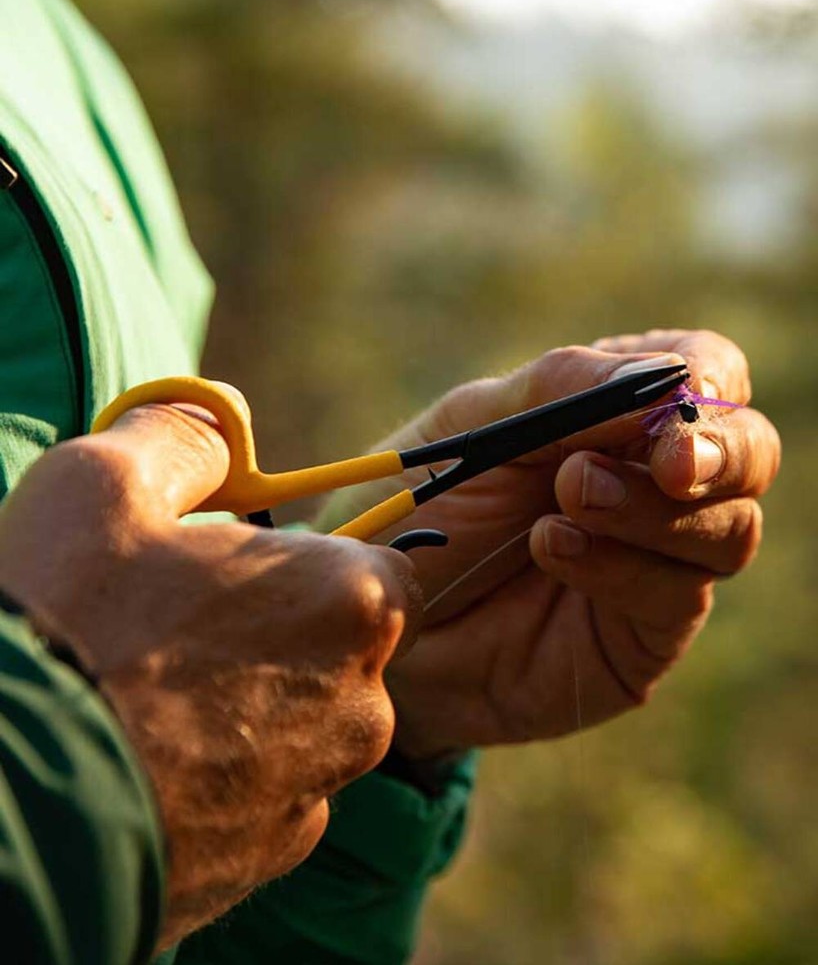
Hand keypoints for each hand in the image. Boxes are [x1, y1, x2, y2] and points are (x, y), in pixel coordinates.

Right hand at [0, 400, 419, 946]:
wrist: (11, 803)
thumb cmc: (63, 626)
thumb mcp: (103, 484)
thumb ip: (185, 436)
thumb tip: (218, 417)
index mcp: (347, 601)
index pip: (385, 570)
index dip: (316, 567)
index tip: (249, 574)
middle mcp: (360, 703)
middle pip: (343, 651)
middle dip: (280, 635)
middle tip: (182, 631)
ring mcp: (316, 789)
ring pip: (303, 727)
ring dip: (249, 708)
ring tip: (154, 699)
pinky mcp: (267, 859)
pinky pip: (264, 798)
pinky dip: (225, 778)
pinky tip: (151, 764)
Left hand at [318, 330, 779, 757]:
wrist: (377, 613)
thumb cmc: (420, 507)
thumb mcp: (472, 429)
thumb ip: (559, 391)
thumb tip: (664, 376)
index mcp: (618, 416)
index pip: (710, 375)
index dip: (708, 381)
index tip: (672, 395)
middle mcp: (653, 485)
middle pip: (752, 455)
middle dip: (720, 451)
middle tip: (667, 458)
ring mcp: (656, 562)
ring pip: (731, 530)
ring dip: (655, 508)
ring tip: (570, 495)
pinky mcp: (641, 636)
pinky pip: (676, 597)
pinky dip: (622, 565)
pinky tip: (552, 546)